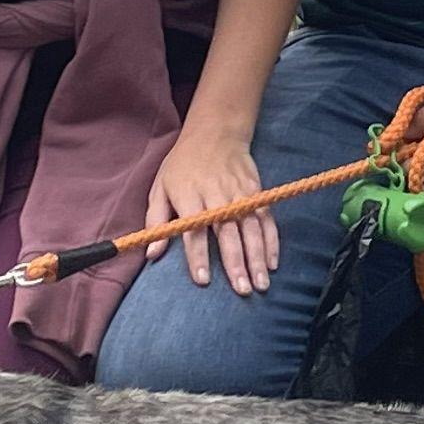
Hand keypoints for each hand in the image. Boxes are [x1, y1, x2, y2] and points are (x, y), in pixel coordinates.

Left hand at [146, 128, 283, 291]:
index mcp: (189, 195)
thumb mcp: (160, 187)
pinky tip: (272, 264)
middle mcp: (217, 194)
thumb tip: (151, 254)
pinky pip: (267, 219)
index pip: (194, 230)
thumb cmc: (182, 164)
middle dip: (236, 262)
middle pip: (228, 232)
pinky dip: (272, 242)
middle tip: (242, 290)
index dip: (198, 256)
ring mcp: (240, 193)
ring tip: (261, 284)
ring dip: (258, 258)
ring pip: (252, 228)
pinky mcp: (256, 191)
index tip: (203, 280)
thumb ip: (156, 221)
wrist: (215, 132)